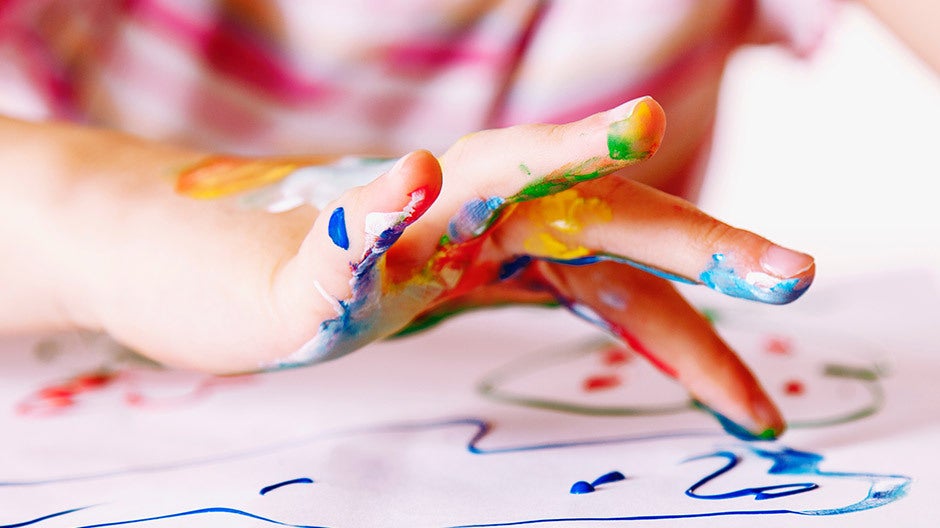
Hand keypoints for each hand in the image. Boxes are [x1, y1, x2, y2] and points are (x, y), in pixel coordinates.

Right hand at [169, 96, 811, 438]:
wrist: (223, 272)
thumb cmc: (358, 276)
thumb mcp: (479, 282)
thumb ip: (565, 279)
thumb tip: (665, 311)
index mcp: (515, 236)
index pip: (623, 271)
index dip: (700, 322)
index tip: (765, 397)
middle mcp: (469, 217)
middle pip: (587, 213)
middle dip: (689, 236)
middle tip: (789, 273)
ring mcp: (394, 228)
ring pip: (481, 183)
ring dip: (556, 156)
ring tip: (634, 127)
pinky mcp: (308, 259)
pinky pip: (344, 240)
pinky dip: (375, 216)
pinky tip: (405, 184)